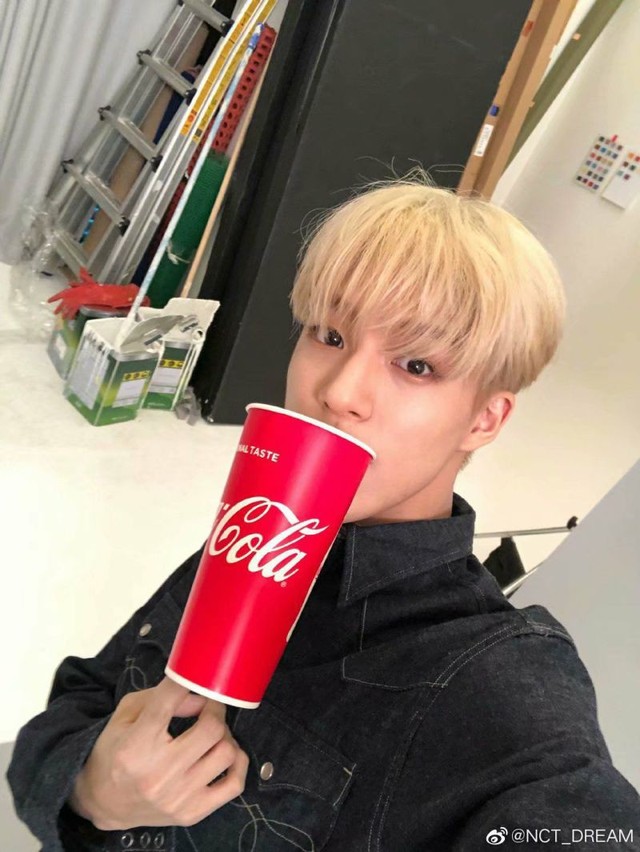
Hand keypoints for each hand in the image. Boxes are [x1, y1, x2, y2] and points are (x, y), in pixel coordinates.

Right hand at [68, 677, 247, 829]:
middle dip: (215, 709)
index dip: (187, 680)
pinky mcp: (191, 813)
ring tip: (212, 733)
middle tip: (209, 706)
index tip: (197, 676)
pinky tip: (226, 754)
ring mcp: (177, 798)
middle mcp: (157, 774)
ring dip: (225, 735)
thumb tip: (201, 697)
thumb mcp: (127, 714)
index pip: (170, 700)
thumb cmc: (116, 752)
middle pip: (211, 729)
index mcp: (135, 745)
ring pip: (226, 753)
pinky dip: (238, 763)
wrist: (103, 803)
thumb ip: (163, 697)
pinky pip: (234, 784)